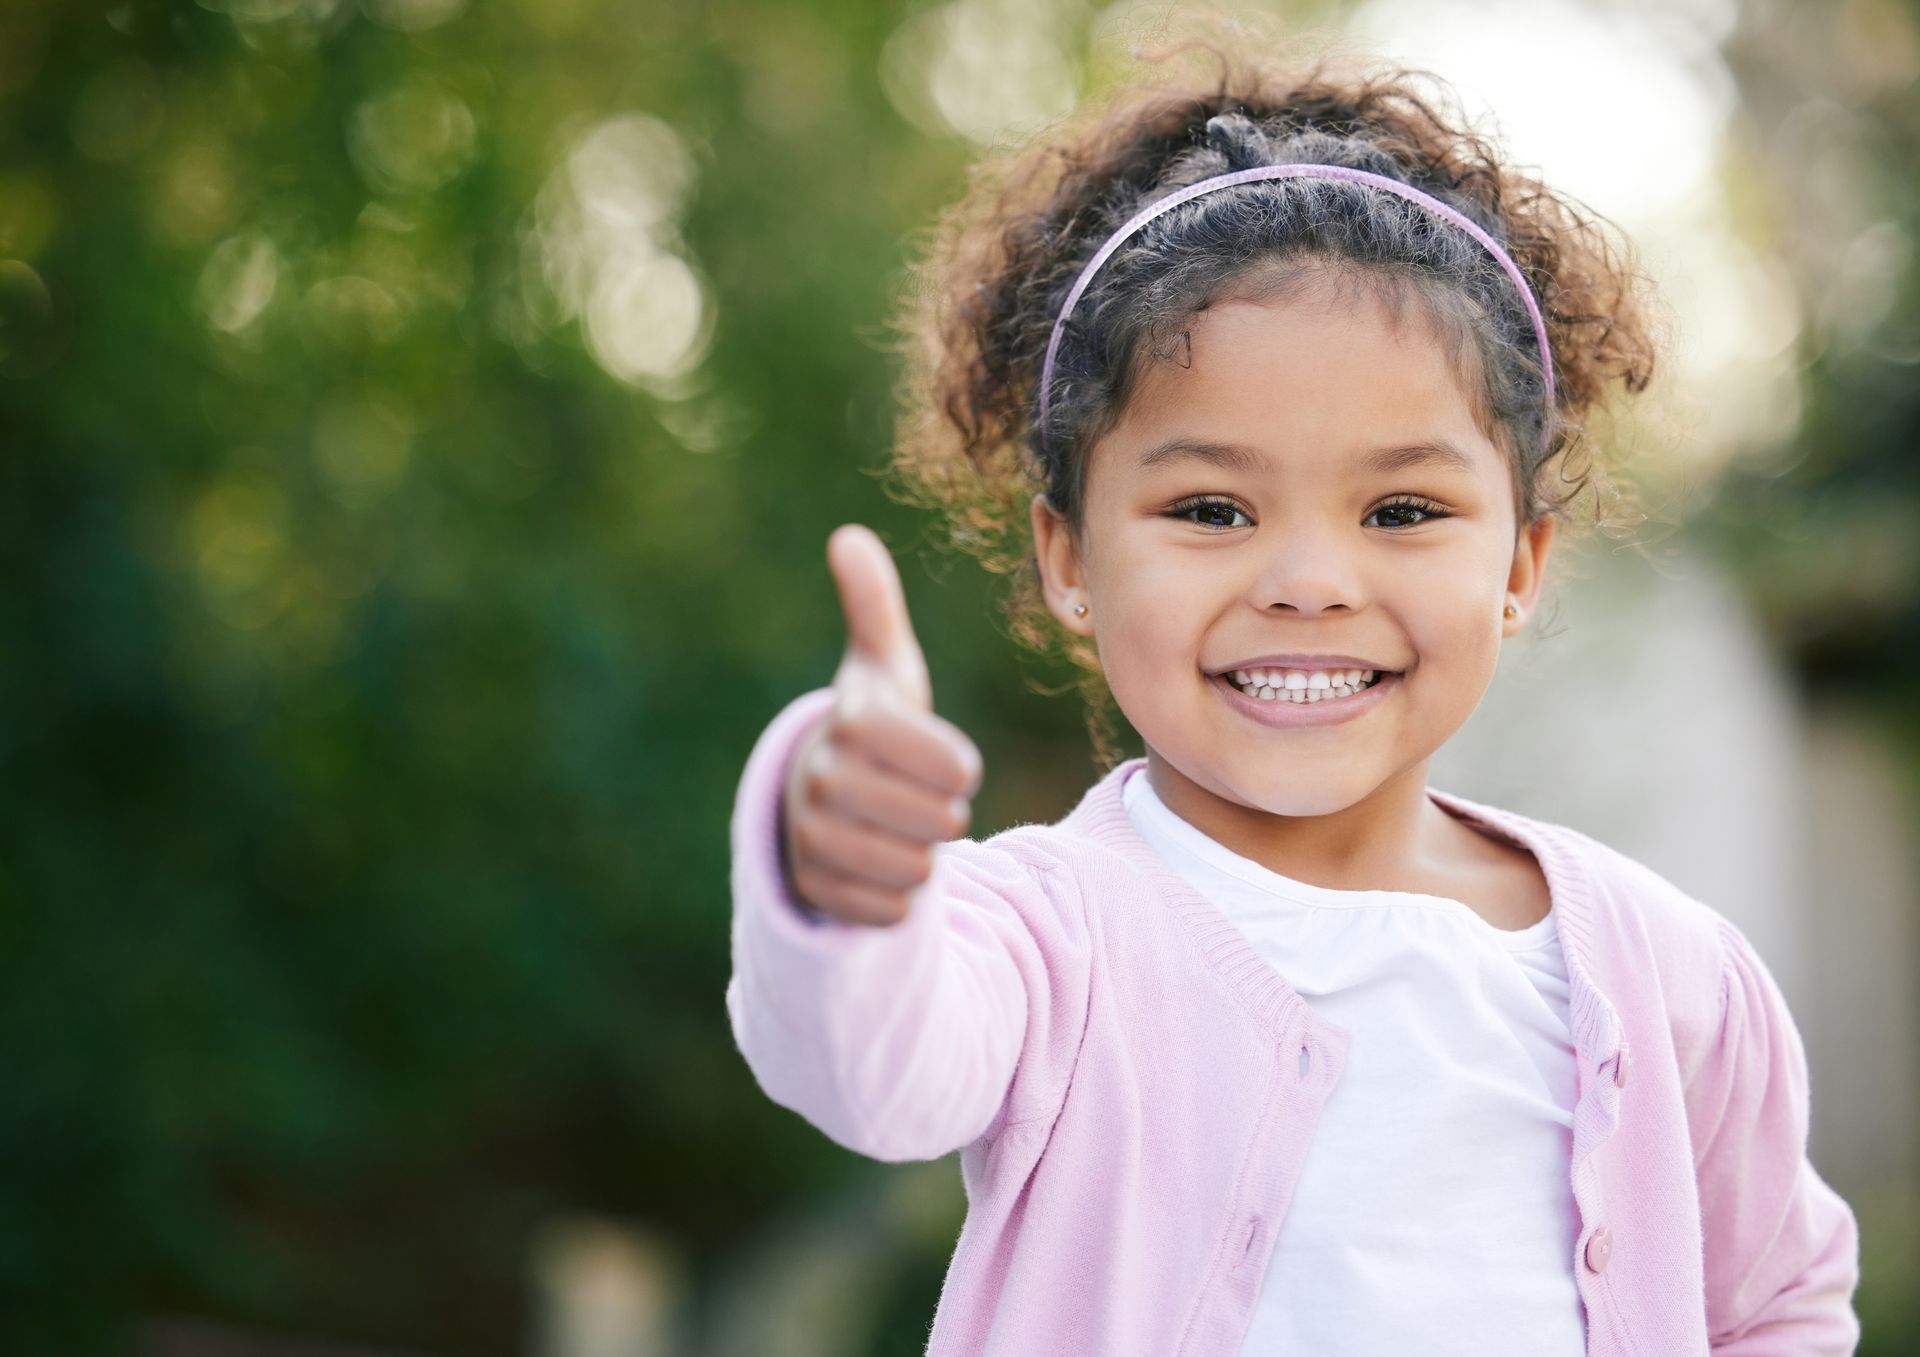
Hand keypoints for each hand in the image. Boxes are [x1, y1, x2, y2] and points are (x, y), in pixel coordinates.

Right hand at [779, 524, 984, 926]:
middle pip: (943, 822)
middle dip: (941, 814)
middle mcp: (823, 780)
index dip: (958, 768)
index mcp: (853, 722)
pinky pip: (895, 910)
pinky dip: (896, 896)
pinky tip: (874, 864)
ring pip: (919, 870)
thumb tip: (847, 536)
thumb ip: (874, 607)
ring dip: (920, 855)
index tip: (937, 759)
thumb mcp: (883, 669)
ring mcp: (813, 839)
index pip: (956, 767)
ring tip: (891, 827)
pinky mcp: (815, 891)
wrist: (815, 800)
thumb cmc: (873, 728)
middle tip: (911, 797)